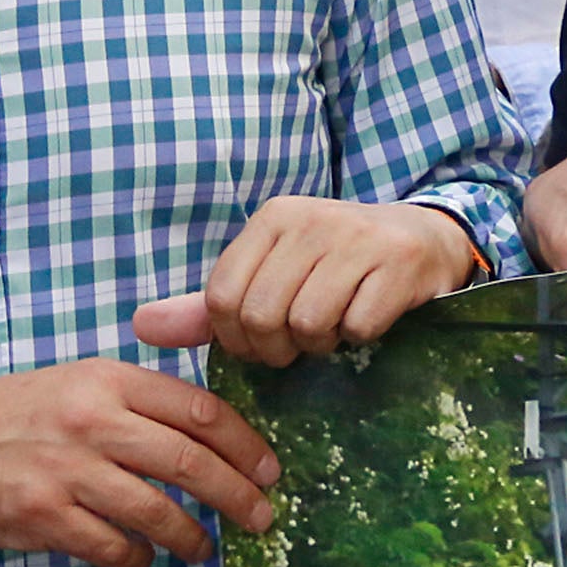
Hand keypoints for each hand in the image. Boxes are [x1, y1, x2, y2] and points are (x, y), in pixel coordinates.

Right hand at [0, 359, 280, 566]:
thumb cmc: (21, 413)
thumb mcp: (82, 383)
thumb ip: (141, 400)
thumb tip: (211, 434)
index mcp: (110, 381)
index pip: (199, 410)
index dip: (244, 444)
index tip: (269, 470)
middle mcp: (93, 422)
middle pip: (189, 461)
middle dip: (237, 495)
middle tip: (261, 518)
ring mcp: (67, 471)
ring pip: (155, 510)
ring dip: (191, 535)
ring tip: (205, 548)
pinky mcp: (43, 516)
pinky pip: (111, 545)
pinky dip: (137, 557)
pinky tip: (145, 558)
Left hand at [131, 197, 482, 366]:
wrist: (426, 238)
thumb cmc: (337, 263)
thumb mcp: (272, 274)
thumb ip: (207, 308)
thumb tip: (140, 328)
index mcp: (272, 218)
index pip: (221, 298)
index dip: (236, 338)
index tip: (261, 342)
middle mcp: (311, 218)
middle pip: (261, 316)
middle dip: (278, 348)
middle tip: (300, 343)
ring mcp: (358, 237)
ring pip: (308, 324)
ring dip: (321, 344)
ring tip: (335, 327)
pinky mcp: (399, 261)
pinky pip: (358, 326)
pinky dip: (360, 337)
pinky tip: (369, 318)